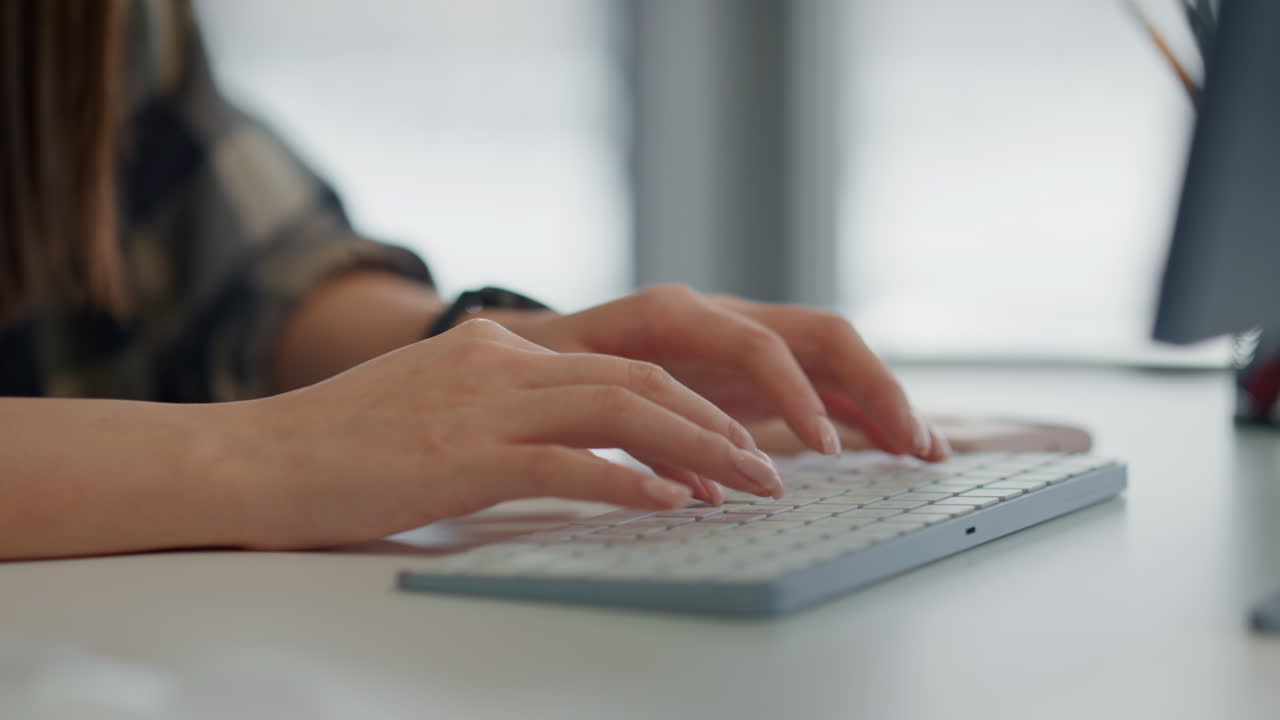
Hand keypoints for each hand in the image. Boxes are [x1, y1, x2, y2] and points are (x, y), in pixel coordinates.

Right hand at [220, 319, 782, 549]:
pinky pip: (569, 464)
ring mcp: (481, 405)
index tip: (731, 442)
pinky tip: (672, 505)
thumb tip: (577, 444)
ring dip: (696, 450)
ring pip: (620, 411)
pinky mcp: (462, 456)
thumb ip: (502, 408)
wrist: (251, 459)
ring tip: (748, 487)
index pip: (618, 365)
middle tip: (767, 468)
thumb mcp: (431, 404)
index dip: (686, 403)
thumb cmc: (338, 447)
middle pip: (639, 380)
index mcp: (496, 347)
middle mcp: (499, 362)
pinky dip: (631, 483)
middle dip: (714, 424)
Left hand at [493, 285, 948, 461]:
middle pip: (820, 336)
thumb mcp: (576, 385)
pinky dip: (857, 414)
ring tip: (926, 450)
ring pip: (833, 359)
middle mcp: (723, 316)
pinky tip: (894, 448)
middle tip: (911, 443)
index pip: (758, 343)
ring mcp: (745, 338)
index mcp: (678, 313)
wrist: (542, 344)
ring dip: (881, 399)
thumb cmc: (553, 364)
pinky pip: (820, 384)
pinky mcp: (753, 368)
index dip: (794, 392)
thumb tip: (703, 484)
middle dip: (873, 386)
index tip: (820, 447)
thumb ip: (634, 423)